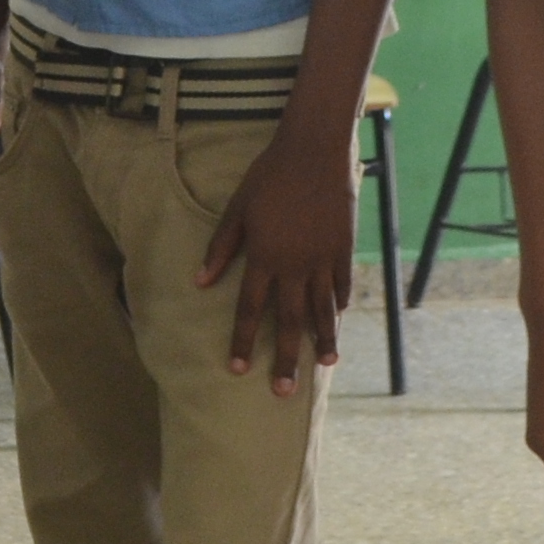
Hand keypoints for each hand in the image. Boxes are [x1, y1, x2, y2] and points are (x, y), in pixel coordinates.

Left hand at [194, 127, 356, 392]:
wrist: (313, 152)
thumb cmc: (268, 177)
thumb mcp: (237, 210)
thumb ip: (220, 248)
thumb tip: (200, 281)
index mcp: (264, 258)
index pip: (248, 310)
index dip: (240, 341)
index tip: (236, 370)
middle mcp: (294, 266)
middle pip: (288, 321)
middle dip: (285, 359)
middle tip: (283, 391)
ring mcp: (323, 259)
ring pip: (323, 309)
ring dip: (323, 340)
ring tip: (325, 366)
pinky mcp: (343, 248)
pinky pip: (342, 284)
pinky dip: (339, 304)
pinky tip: (338, 320)